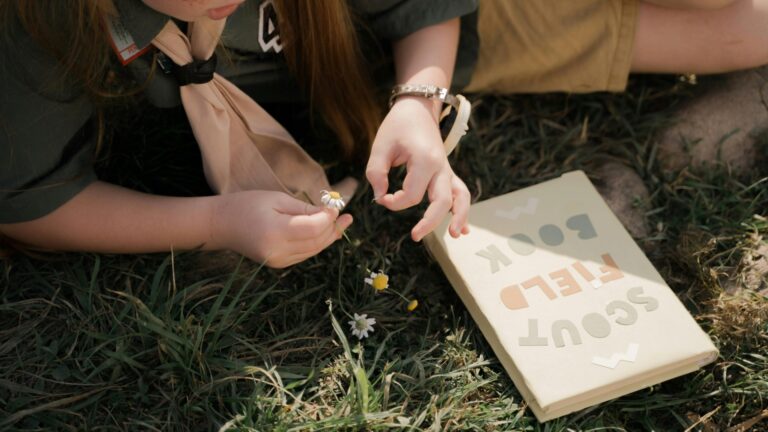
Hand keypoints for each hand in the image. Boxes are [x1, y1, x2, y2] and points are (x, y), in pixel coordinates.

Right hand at [212, 190, 352, 267]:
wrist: (221, 225)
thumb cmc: (247, 205)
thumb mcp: (276, 199)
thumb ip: (304, 209)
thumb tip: (330, 214)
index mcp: (275, 232)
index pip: (313, 229)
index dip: (329, 218)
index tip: (336, 207)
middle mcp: (278, 251)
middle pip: (316, 242)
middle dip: (334, 229)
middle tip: (348, 217)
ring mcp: (278, 261)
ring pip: (313, 250)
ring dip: (329, 237)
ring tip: (342, 223)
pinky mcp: (279, 264)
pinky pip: (305, 254)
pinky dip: (317, 243)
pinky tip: (326, 233)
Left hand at [366, 97, 469, 240]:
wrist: (417, 108)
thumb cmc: (397, 126)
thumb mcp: (381, 146)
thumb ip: (376, 173)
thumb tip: (381, 198)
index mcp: (425, 160)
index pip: (412, 195)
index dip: (394, 202)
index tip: (382, 198)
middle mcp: (441, 167)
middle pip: (441, 202)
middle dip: (430, 222)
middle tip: (414, 237)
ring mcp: (447, 170)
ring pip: (460, 197)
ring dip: (459, 217)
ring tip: (455, 236)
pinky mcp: (447, 173)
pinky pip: (460, 193)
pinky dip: (462, 210)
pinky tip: (461, 229)